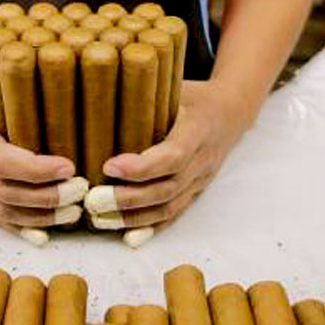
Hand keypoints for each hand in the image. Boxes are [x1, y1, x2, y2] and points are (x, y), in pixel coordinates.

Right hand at [0, 78, 86, 234]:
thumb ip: (12, 87)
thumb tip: (60, 78)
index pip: (0, 160)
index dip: (35, 168)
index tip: (68, 165)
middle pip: (5, 191)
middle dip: (46, 197)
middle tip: (81, 190)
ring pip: (2, 210)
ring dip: (40, 217)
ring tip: (74, 211)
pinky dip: (21, 229)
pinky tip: (45, 235)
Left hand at [90, 80, 257, 230]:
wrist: (231, 111)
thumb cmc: (192, 95)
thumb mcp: (174, 86)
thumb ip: (144, 90)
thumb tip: (98, 87)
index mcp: (198, 130)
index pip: (173, 155)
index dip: (142, 166)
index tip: (109, 165)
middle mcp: (202, 160)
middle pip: (168, 188)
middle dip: (129, 199)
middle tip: (93, 200)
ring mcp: (201, 180)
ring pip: (169, 207)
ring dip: (133, 218)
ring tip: (99, 219)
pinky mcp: (195, 193)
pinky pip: (174, 216)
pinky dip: (150, 229)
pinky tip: (126, 238)